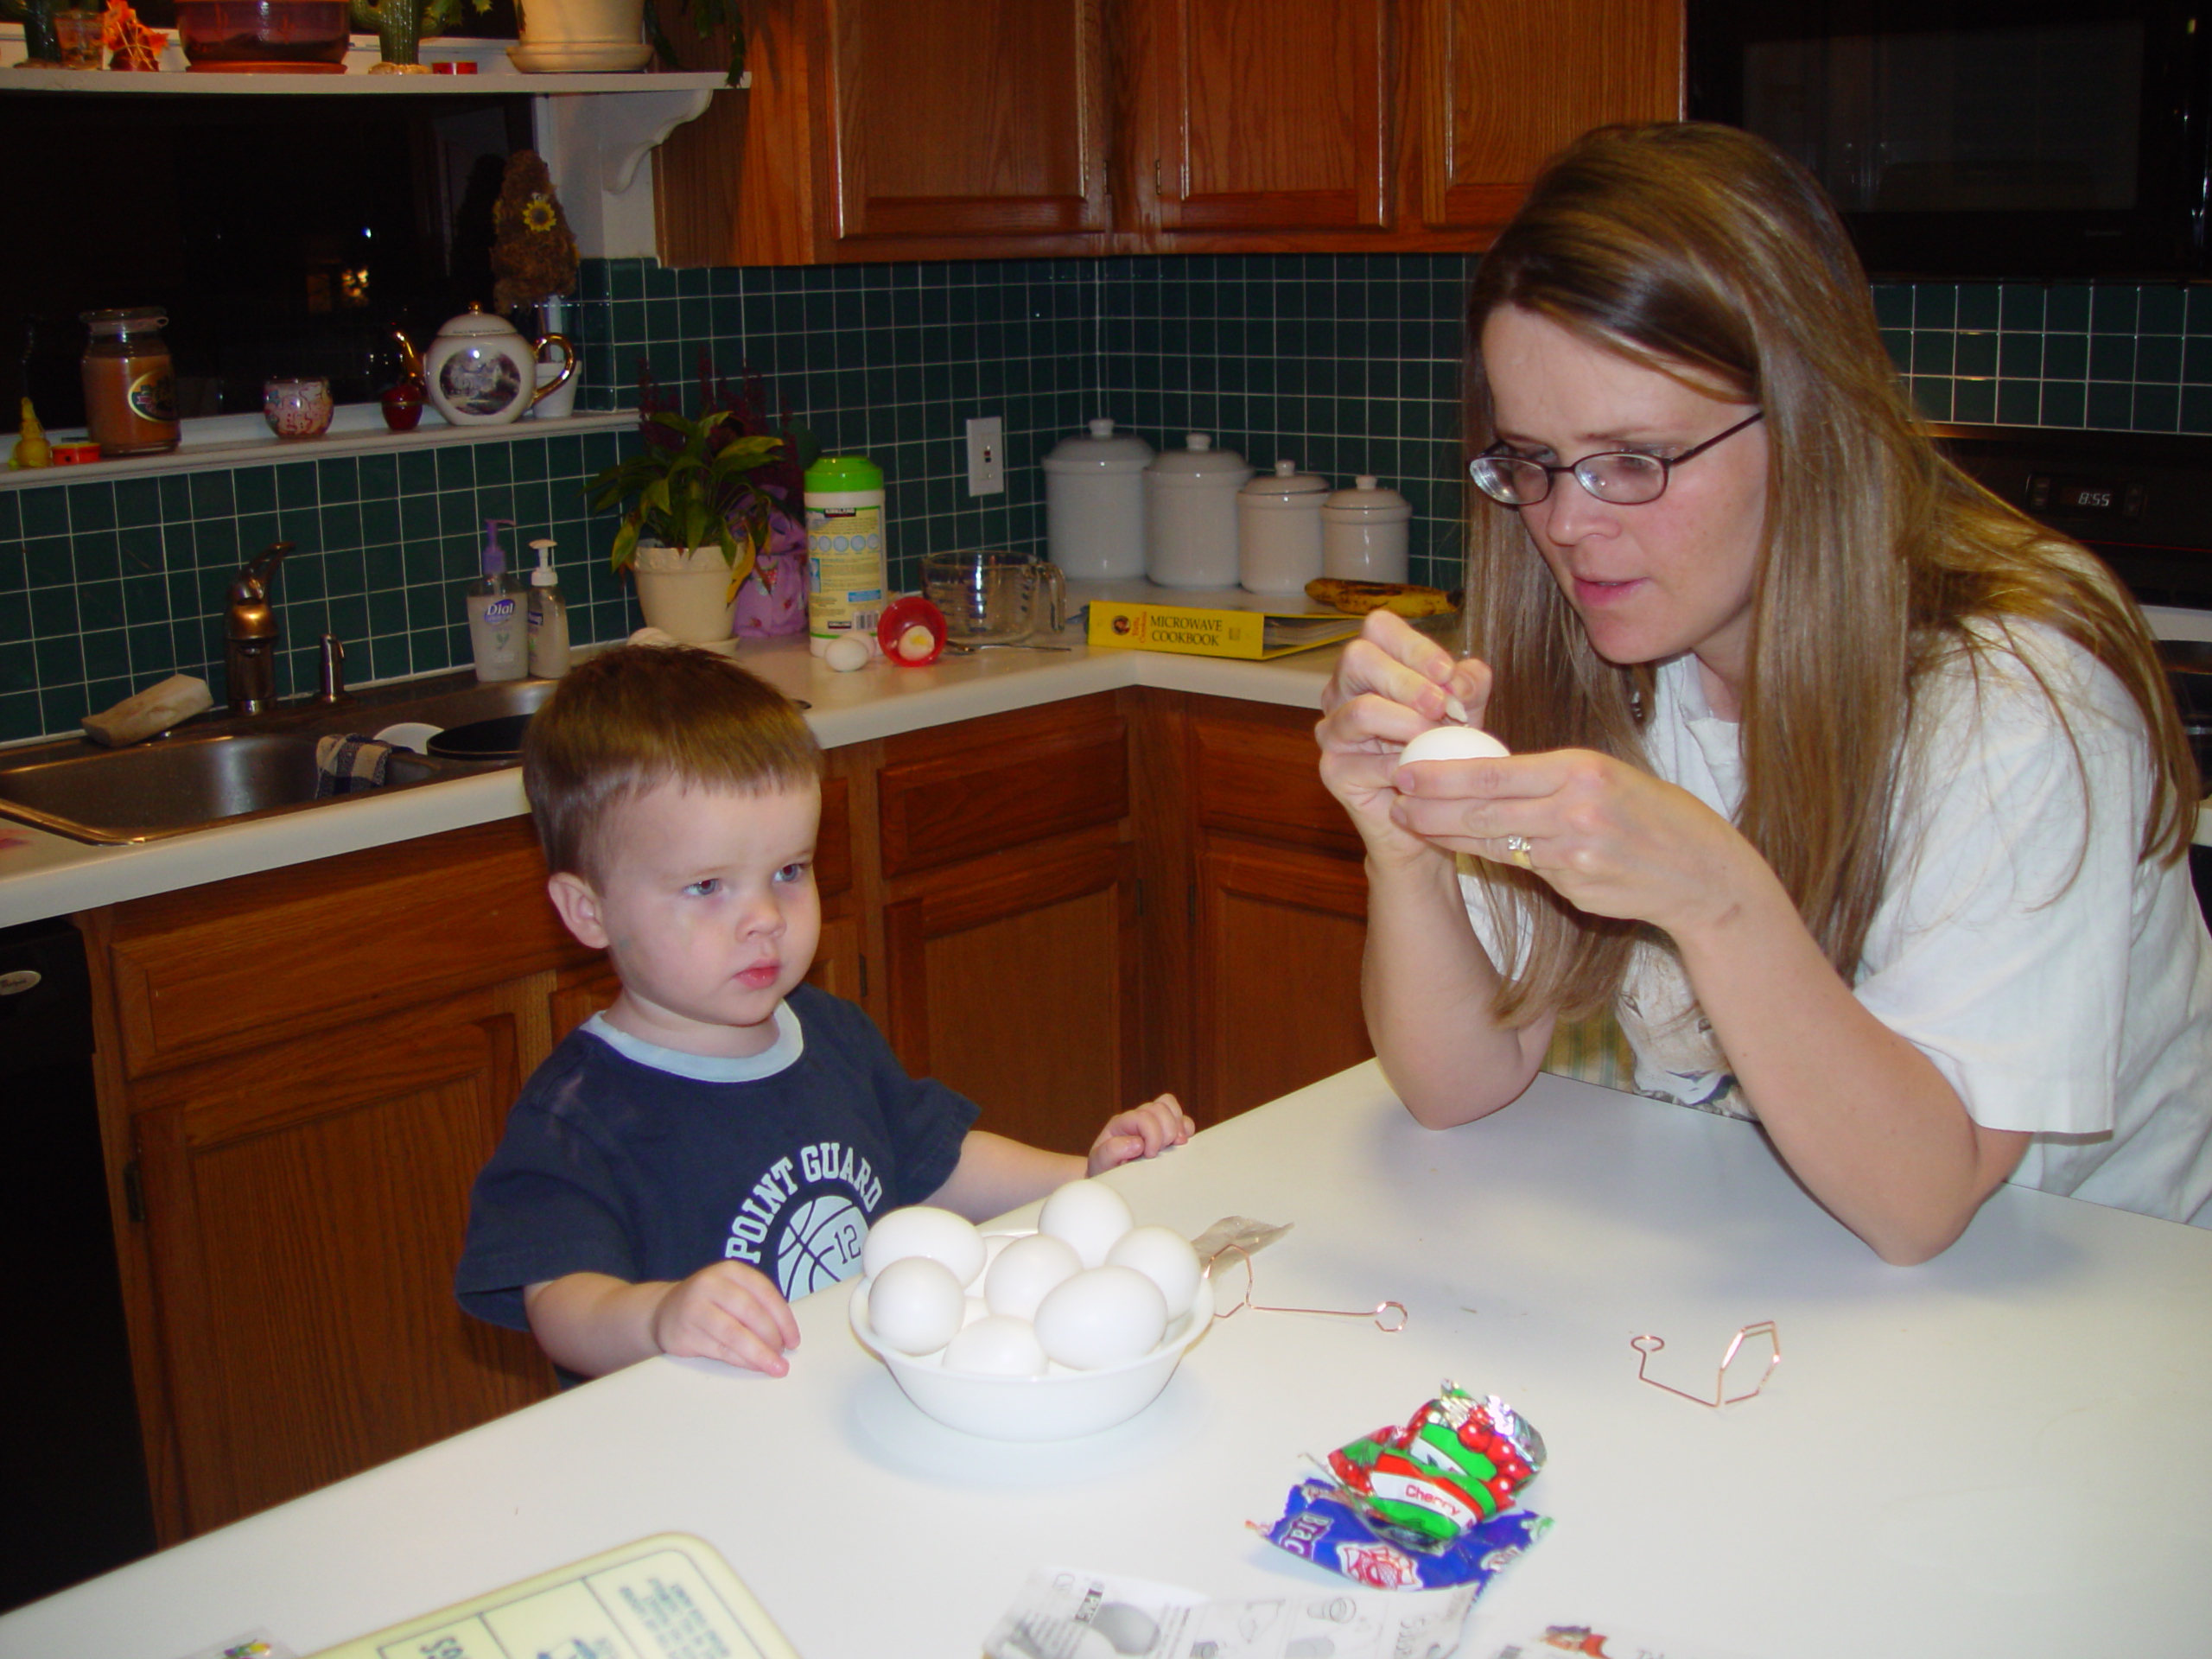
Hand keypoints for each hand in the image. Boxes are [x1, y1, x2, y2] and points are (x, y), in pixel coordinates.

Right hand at [650, 1261, 801, 1376]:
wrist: (664, 1311)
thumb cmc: (709, 1303)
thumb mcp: (733, 1292)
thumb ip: (758, 1306)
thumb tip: (787, 1336)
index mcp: (730, 1271)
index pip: (765, 1293)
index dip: (784, 1319)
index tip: (794, 1340)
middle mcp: (712, 1285)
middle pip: (751, 1313)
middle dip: (772, 1338)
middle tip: (782, 1355)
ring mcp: (695, 1308)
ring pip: (735, 1334)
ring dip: (759, 1353)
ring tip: (774, 1366)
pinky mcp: (685, 1333)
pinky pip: (720, 1350)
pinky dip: (741, 1360)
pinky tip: (753, 1366)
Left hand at [1087, 1093, 1195, 1174]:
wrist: (1110, 1176)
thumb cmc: (1105, 1169)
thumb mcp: (1101, 1163)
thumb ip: (1111, 1151)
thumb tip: (1137, 1143)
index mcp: (1120, 1124)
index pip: (1143, 1117)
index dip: (1152, 1135)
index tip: (1150, 1155)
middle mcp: (1136, 1118)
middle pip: (1159, 1107)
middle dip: (1166, 1131)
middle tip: (1161, 1152)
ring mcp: (1151, 1120)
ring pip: (1169, 1105)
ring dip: (1176, 1126)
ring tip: (1173, 1145)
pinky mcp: (1164, 1128)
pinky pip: (1180, 1116)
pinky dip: (1185, 1127)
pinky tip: (1181, 1142)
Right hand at [1315, 611, 1491, 865]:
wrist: (1433, 815)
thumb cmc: (1444, 754)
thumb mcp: (1467, 711)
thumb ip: (1469, 684)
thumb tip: (1458, 678)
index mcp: (1373, 666)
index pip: (1379, 628)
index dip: (1415, 645)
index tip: (1447, 673)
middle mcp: (1344, 691)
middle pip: (1358, 657)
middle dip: (1407, 680)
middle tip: (1441, 706)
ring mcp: (1334, 731)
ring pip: (1361, 710)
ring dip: (1408, 724)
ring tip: (1437, 740)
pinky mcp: (1333, 770)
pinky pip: (1365, 761)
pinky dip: (1402, 767)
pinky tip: (1423, 775)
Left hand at [1389, 745, 1763, 941]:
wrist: (1699, 871)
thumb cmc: (1648, 814)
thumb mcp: (1604, 776)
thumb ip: (1549, 778)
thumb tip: (1485, 773)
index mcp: (1579, 770)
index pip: (1495, 771)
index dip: (1443, 774)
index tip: (1406, 770)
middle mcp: (1575, 809)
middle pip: (1484, 808)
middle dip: (1431, 806)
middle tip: (1394, 799)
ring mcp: (1574, 853)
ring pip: (1495, 842)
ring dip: (1448, 835)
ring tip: (1413, 824)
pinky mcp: (1575, 887)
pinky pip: (1523, 868)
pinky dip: (1491, 857)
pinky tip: (1462, 849)